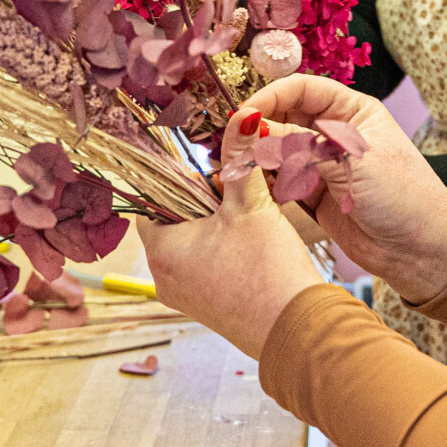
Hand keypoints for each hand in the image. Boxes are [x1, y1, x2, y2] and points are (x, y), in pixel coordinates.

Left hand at [138, 142, 325, 360]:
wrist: (297, 330)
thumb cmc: (267, 271)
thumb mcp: (251, 205)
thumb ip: (240, 158)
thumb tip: (241, 116)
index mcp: (162, 250)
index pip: (149, 201)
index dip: (175, 179)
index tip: (200, 167)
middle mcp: (163, 277)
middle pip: (169, 222)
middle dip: (196, 201)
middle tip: (225, 184)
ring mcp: (184, 297)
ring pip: (187, 245)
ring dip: (209, 225)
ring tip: (239, 210)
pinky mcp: (205, 308)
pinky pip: (201, 268)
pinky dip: (217, 250)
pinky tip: (246, 241)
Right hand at [235, 77, 446, 304]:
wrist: (422, 252)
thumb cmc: (403, 196)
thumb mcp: (351, 161)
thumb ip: (300, 144)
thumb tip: (252, 127)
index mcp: (352, 110)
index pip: (302, 89)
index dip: (270, 97)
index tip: (244, 113)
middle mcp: (333, 132)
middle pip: (282, 117)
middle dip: (255, 127)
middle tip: (228, 141)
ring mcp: (321, 164)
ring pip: (275, 151)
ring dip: (253, 156)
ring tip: (230, 165)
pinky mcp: (312, 195)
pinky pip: (277, 181)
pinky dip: (260, 182)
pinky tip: (244, 186)